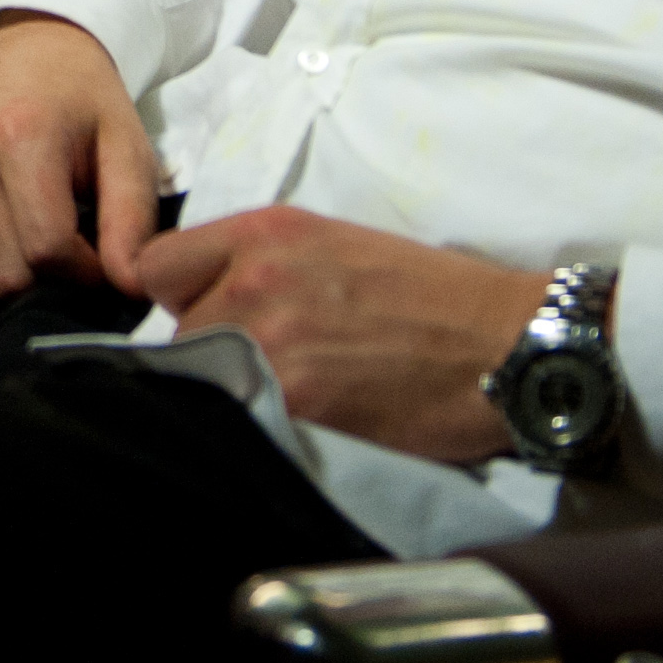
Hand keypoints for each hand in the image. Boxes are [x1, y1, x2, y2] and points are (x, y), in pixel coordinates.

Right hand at [0, 14, 164, 295]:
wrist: (25, 51)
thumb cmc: (83, 105)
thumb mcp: (126, 148)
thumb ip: (132, 219)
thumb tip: (134, 287)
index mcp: (21, 135)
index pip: (47, 249)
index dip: (83, 270)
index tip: (97, 256)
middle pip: (4, 274)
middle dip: (43, 277)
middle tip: (62, 245)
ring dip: (2, 273)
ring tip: (27, 237)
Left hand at [130, 208, 549, 461]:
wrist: (507, 345)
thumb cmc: (431, 296)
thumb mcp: (332, 245)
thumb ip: (257, 264)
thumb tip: (203, 302)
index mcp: (265, 233)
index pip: (155, 266)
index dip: (179, 297)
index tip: (209, 314)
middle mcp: (256, 279)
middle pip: (180, 333)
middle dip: (214, 353)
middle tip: (275, 365)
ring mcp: (272, 343)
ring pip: (207, 383)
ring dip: (239, 395)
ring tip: (300, 397)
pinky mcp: (297, 404)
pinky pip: (244, 421)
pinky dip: (267, 429)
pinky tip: (311, 423)